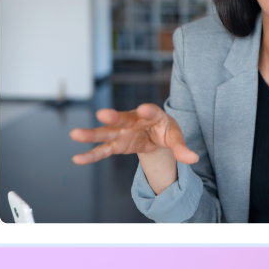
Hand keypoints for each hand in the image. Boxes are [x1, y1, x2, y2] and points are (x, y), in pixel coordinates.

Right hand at [69, 103, 198, 165]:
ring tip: (75, 134)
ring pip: (106, 132)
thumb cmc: (165, 130)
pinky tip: (77, 159)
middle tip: (103, 114)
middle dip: (114, 117)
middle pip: (123, 118)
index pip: (151, 112)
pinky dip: (91, 154)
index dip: (147, 111)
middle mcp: (133, 120)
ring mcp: (122, 131)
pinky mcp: (116, 144)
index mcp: (152, 114)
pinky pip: (102, 149)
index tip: (143, 109)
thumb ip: (182, 147)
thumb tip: (193, 159)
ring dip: (92, 134)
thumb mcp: (175, 137)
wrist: (155, 134)